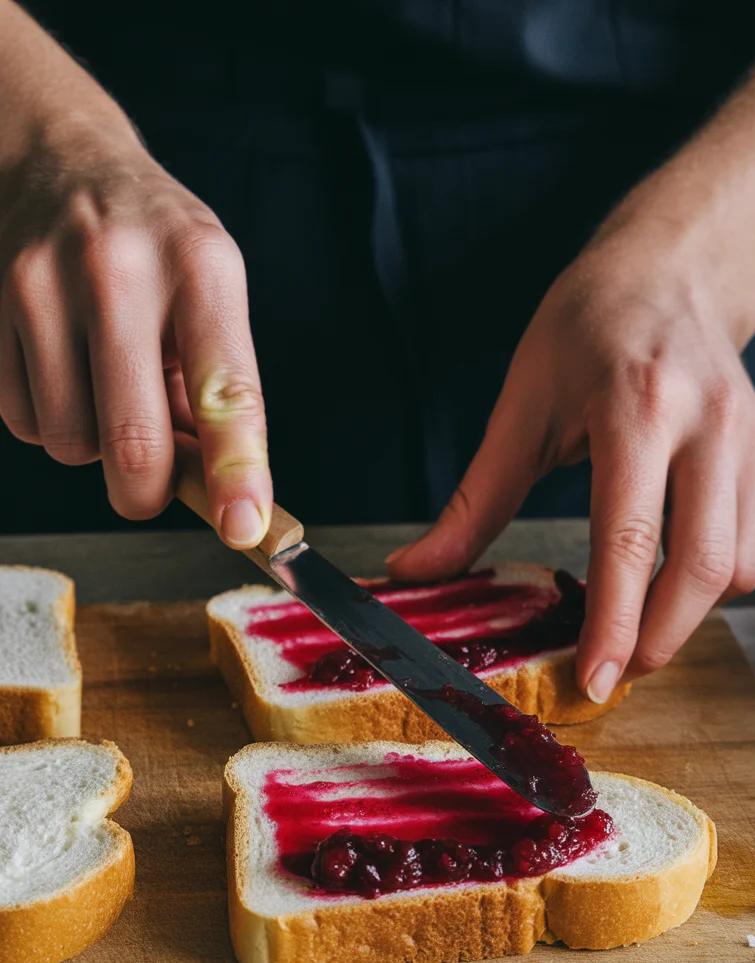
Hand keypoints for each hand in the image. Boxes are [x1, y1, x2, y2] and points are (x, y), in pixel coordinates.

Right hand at [0, 126, 270, 546]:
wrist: (53, 155)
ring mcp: (39, 283)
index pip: (226, 391)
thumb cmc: (153, 244)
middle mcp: (118, 270)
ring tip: (103, 383)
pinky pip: (20, 421)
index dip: (237, 472)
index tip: (245, 528)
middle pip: (133, 443)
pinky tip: (61, 368)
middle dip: (146, 490)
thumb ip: (213, 388)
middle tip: (152, 485)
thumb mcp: (209, 291)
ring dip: (92, 443)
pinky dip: (47, 418)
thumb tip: (208, 490)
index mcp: (201, 267)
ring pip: (69, 443)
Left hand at [387, 224, 754, 699]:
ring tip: (634, 619)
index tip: (596, 681)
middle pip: (702, 567)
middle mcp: (708, 424)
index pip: (630, 538)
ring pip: (737, 565)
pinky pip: (749, 540)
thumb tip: (416, 573)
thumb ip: (475, 502)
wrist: (670, 273)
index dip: (614, 622)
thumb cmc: (585, 331)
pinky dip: (710, 574)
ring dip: (687, 612)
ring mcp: (750, 439)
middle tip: (614, 670)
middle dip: (660, 638)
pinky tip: (666, 563)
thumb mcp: (520, 407)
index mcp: (636, 409)